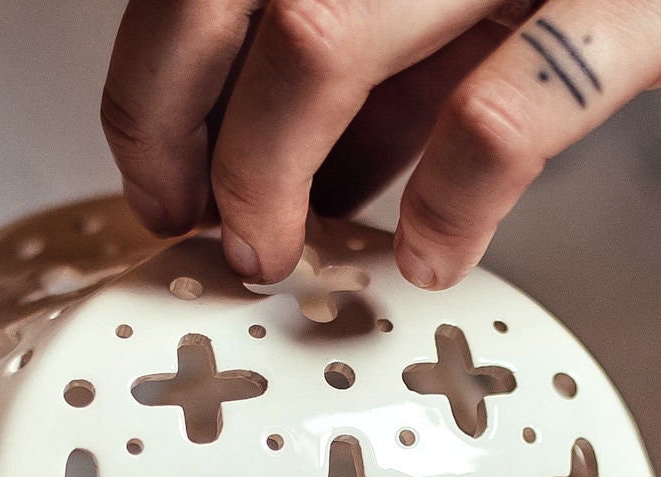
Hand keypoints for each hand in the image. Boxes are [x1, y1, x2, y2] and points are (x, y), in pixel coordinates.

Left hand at [101, 0, 660, 287]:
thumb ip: (409, 49)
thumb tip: (308, 164)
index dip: (153, 74)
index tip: (159, 175)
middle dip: (178, 125)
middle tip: (200, 231)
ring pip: (318, 34)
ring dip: (269, 170)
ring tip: (280, 256)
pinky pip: (507, 109)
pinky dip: (449, 200)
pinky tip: (431, 258)